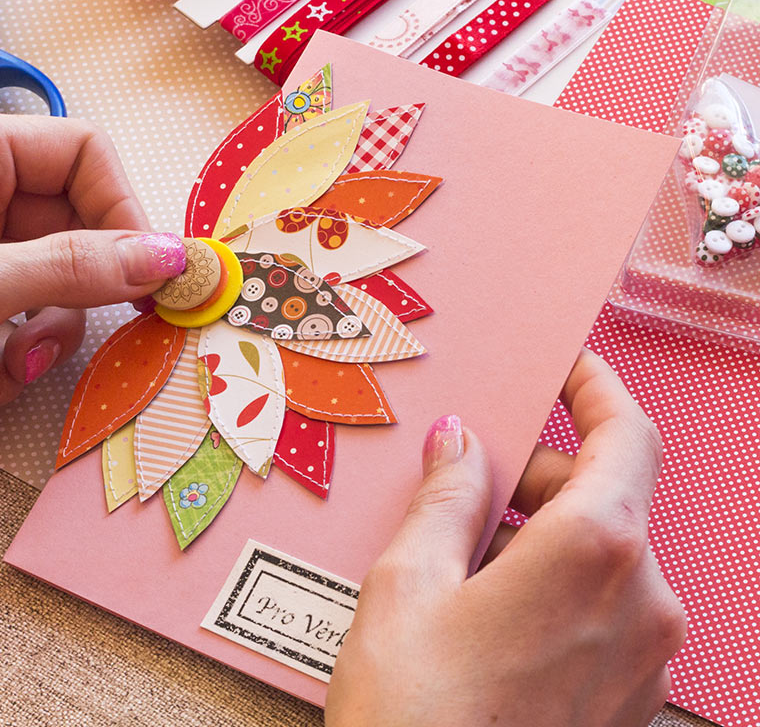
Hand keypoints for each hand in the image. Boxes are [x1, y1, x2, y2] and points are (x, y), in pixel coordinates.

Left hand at [0, 113, 185, 467]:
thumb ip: (72, 268)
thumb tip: (166, 256)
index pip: (84, 154)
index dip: (123, 209)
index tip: (149, 272)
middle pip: (76, 229)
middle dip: (76, 294)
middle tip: (89, 333)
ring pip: (53, 287)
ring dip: (40, 339)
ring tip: (4, 373)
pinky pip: (17, 326)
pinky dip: (5, 363)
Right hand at [326, 349, 685, 726]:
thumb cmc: (416, 715)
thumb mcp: (409, 584)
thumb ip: (445, 496)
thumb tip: (460, 441)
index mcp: (596, 551)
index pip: (626, 434)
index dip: (597, 386)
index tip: (568, 365)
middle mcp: (642, 599)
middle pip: (606, 492)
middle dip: (541, 471)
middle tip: (467, 476)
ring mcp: (647, 656)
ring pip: (603, 550)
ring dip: (541, 529)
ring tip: (460, 554)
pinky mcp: (633, 696)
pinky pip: (604, 603)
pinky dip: (555, 579)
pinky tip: (487, 606)